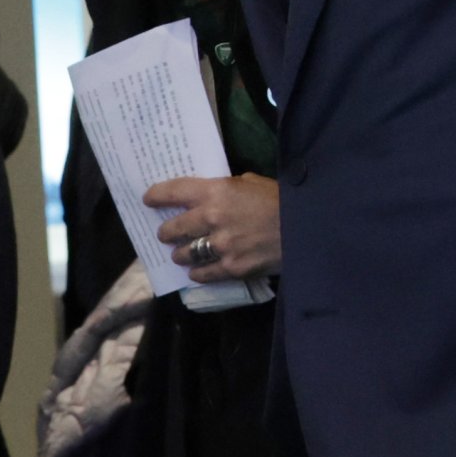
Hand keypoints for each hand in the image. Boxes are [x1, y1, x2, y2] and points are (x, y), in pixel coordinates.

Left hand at [143, 171, 279, 281]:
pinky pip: (203, 274)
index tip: (148, 200)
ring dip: (180, 254)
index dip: (157, 196)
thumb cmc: (281, 200)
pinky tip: (196, 271)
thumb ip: (226, 189)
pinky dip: (197, 273)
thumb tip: (210, 197)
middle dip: (166, 232)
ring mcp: (221, 246)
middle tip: (166, 234)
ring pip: (184, 253)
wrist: (307, 228)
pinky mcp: (232, 268)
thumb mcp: (251, 182)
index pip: (175, 191)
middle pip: (173, 229)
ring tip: (181, 254)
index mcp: (216, 191)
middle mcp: (212, 218)